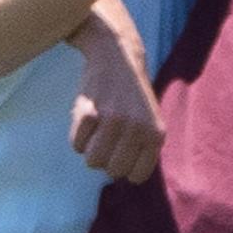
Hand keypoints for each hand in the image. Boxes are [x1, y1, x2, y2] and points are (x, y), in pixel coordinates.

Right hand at [66, 14, 164, 183]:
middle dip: (107, 159)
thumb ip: (142, 148)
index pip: (137, 176)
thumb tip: (124, 178)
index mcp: (156, 134)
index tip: (122, 151)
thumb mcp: (149, 119)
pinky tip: (87, 118)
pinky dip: (78, 137)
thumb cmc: (132, 93)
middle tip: (107, 138)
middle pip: (113, 171)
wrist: (117, 54)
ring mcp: (113, 121)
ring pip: (93, 162)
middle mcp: (137, 130)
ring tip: (97, 130)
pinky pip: (76, 145)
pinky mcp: (89, 112)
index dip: (126, 167)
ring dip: (90, 149)